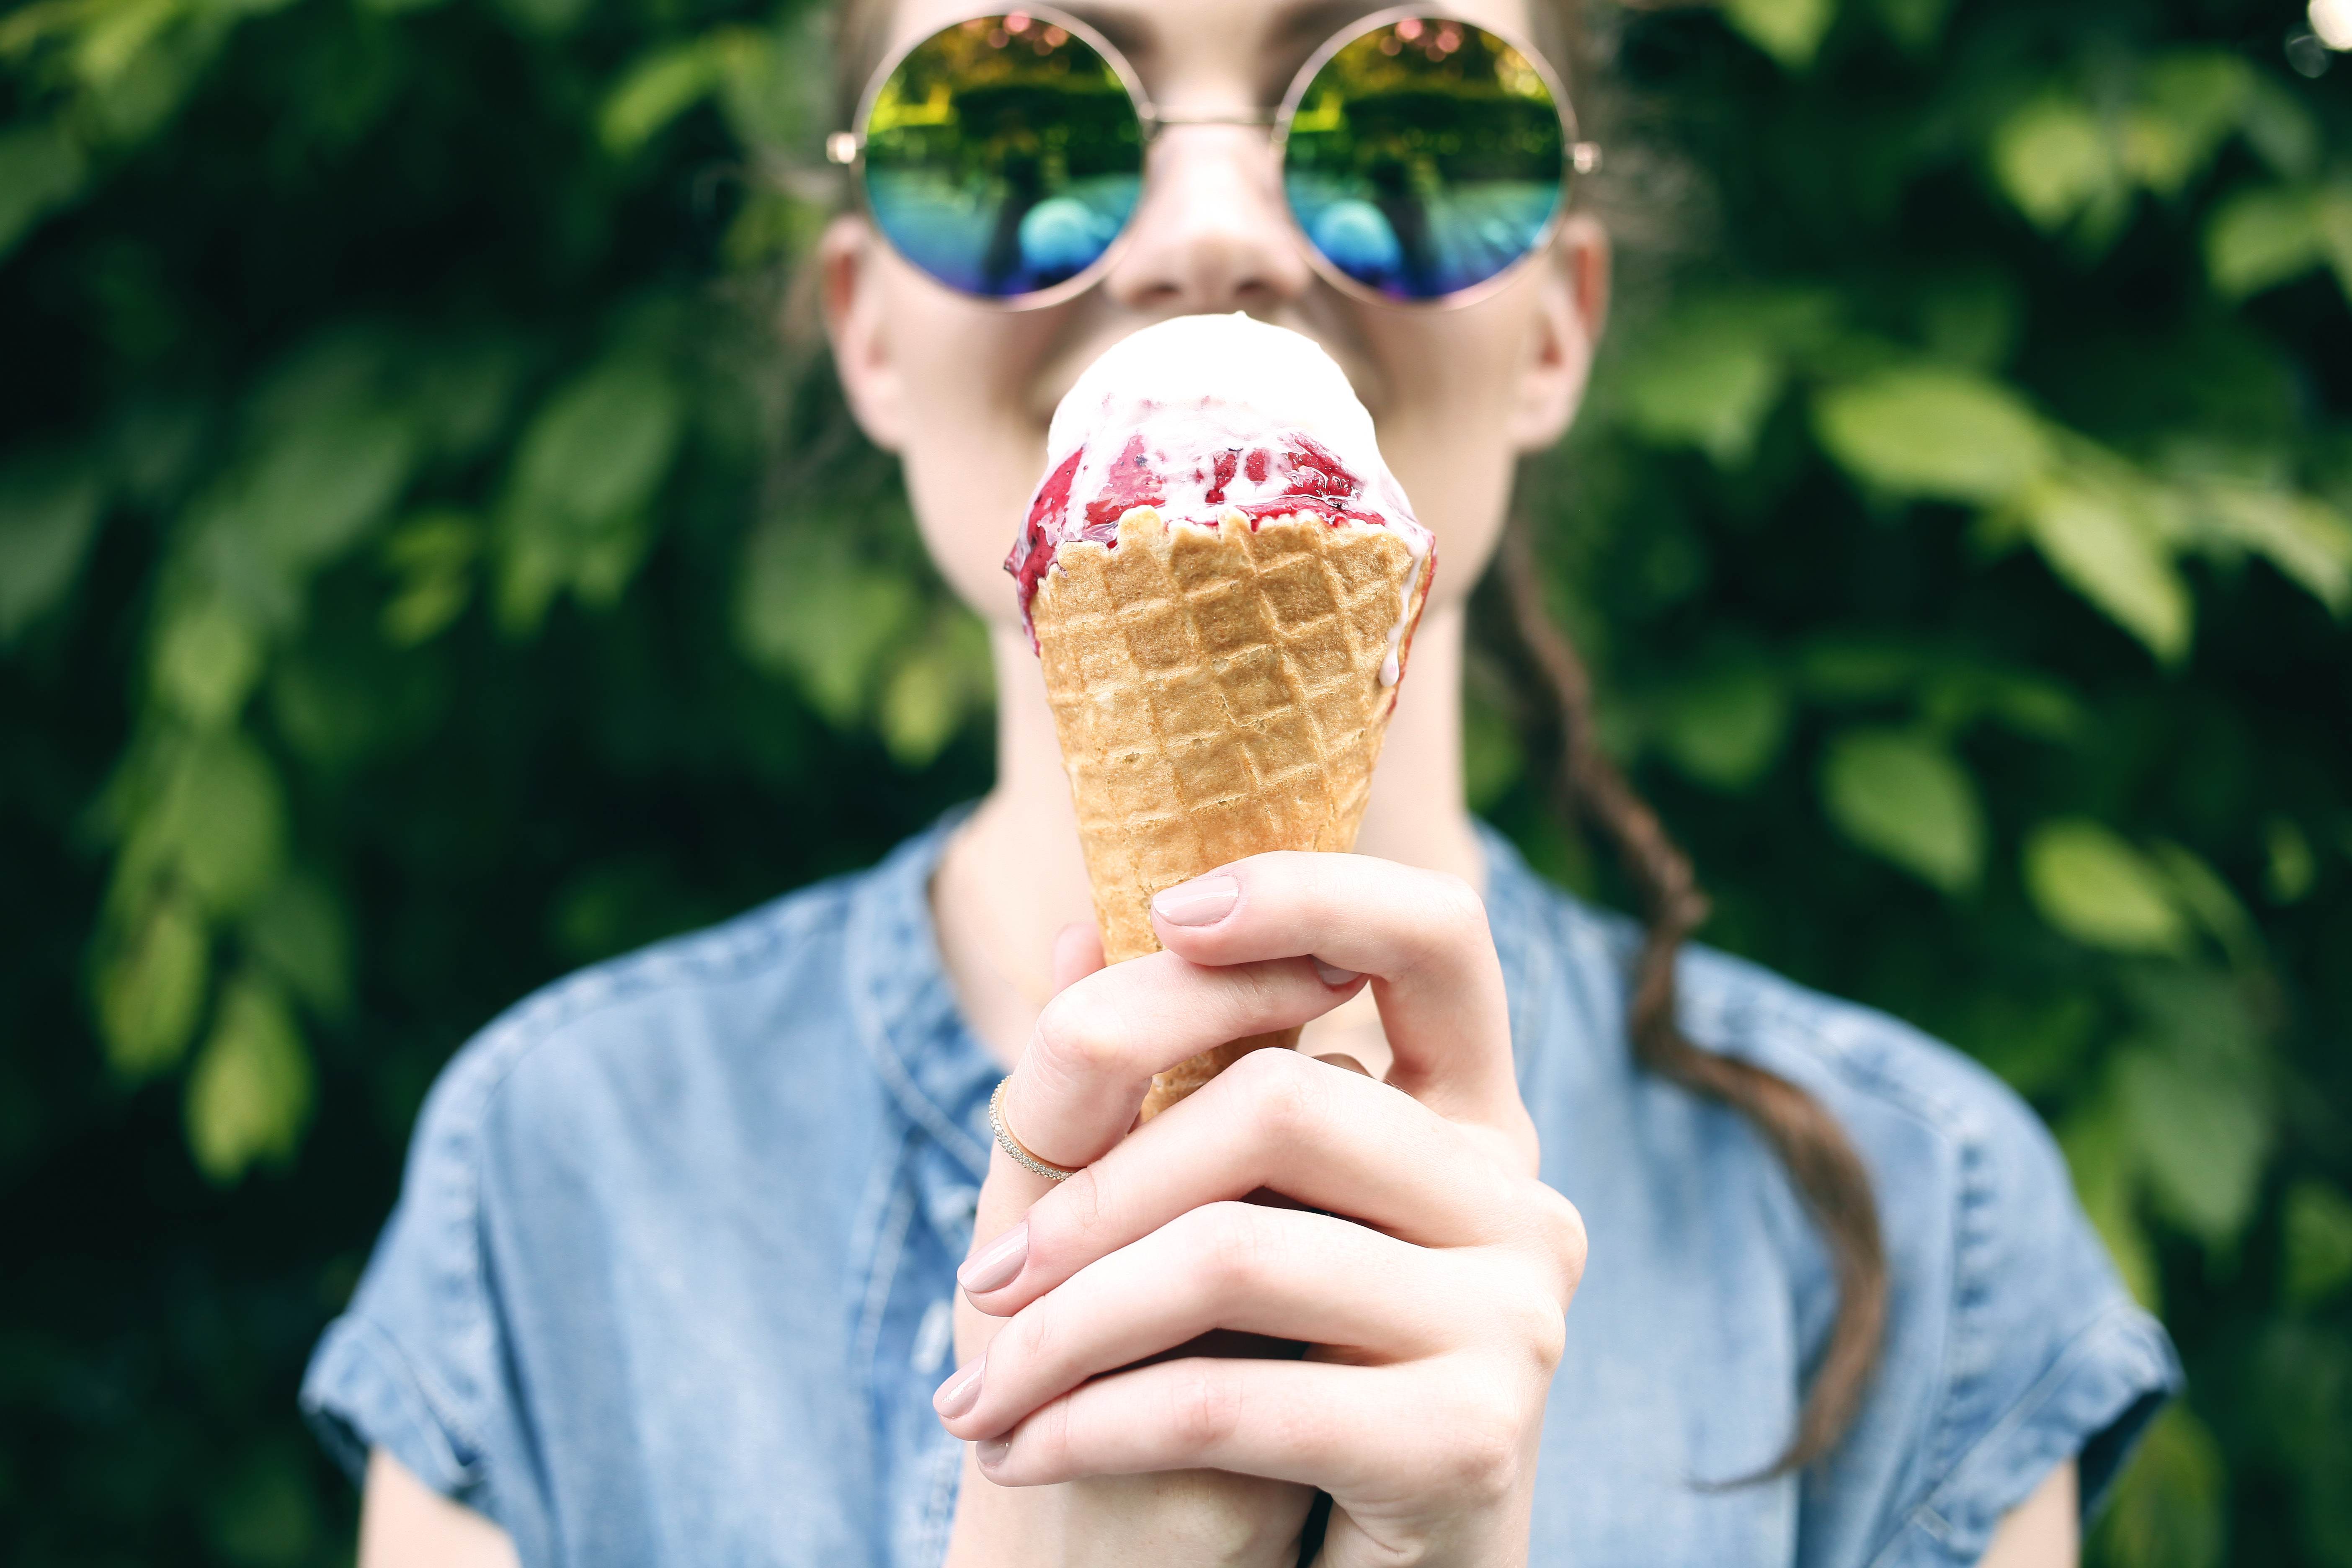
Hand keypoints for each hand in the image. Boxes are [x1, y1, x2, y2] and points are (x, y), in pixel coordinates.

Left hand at [938, 853, 1586, 1567]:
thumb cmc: (1260, 1391)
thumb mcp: (1210, 1230)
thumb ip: (1168, 1089)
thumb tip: (1072, 927)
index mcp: (1467, 1121)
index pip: (1439, 936)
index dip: (1314, 891)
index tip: (1169, 912)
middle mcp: (1517, 1197)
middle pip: (1281, 1098)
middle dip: (1096, 1194)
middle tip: (987, 1282)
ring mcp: (1514, 1314)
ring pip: (1233, 1251)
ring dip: (1065, 1332)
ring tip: (980, 1394)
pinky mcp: (1472, 1438)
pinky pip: (1232, 1397)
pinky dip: (1095, 1425)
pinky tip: (1025, 1451)